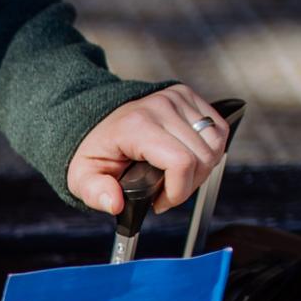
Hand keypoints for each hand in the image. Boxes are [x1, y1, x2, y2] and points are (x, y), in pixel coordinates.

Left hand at [67, 84, 228, 216]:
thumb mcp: (82, 177)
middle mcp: (160, 106)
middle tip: (167, 192)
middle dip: (188, 185)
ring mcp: (177, 98)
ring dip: (202, 169)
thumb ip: (95, 192)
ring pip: (215, 144)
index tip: (161, 202)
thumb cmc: (96, 150)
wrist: (98, 122)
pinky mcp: (188, 96)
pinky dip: (209, 150)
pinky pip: (218, 129)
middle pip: (202, 157)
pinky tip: (188, 159)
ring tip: (177, 178)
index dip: (178, 190)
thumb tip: (115, 204)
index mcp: (136, 125)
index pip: (180, 162)